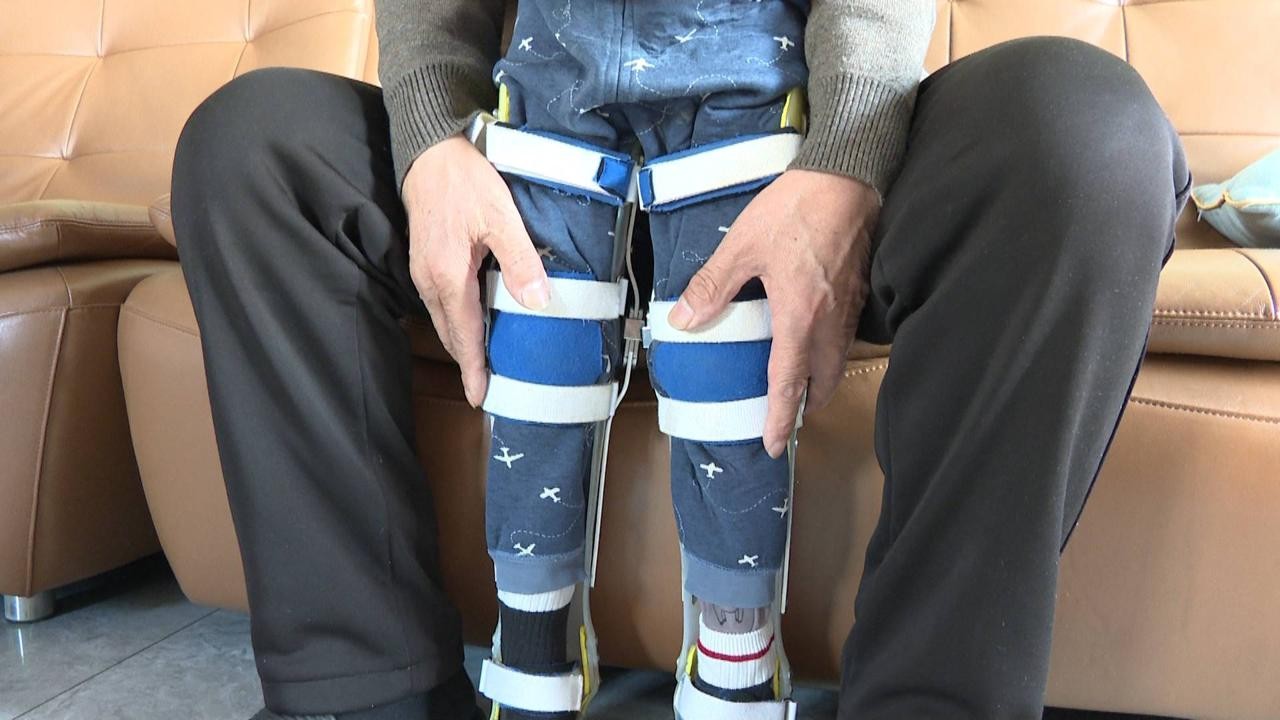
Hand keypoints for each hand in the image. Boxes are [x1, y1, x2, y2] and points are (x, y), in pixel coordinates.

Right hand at [403, 135, 549, 406]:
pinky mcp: (423, 259)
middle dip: (467, 361)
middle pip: (451, 333)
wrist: (428, 151)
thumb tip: (537, 302)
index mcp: (449, 277)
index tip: (479, 396)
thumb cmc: (465, 181)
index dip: (474, 367)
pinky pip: (439, 301)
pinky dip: (455, 320)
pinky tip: (471, 320)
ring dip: (461, 341)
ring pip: (443, 318)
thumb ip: (520, 261)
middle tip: (484, 386)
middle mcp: (429, 280)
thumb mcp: (502, 218)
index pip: (465, 335)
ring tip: (481, 361)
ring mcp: (422, 270)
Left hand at [667, 169, 877, 456]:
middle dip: (805, 405)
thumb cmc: (796, 209)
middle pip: (821, 381)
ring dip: (820, 381)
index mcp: (800, 318)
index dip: (781, 419)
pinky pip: (845, 336)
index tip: (775, 445)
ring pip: (836, 360)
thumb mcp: (744, 245)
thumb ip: (714, 286)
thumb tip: (683, 319)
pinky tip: (815, 340)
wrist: (849, 174)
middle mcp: (830, 322)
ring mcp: (849, 306)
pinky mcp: (859, 289)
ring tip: (800, 387)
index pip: (789, 384)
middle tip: (787, 418)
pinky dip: (829, 352)